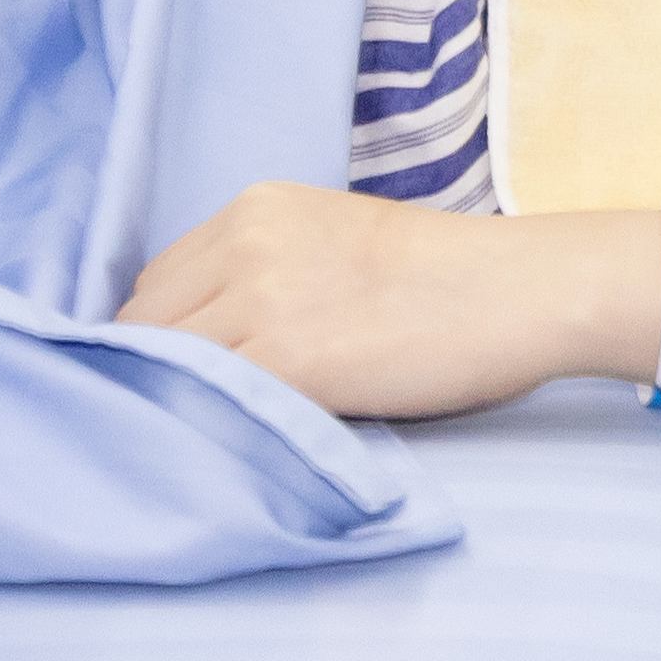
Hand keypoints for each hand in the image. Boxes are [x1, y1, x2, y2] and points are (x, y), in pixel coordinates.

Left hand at [126, 183, 655, 420]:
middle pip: (145, 321)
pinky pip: (212, 401)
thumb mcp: (333, 242)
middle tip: (180, 420)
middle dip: (151, 370)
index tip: (174, 377)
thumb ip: (265, 272)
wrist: (515, 290)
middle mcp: (245, 241)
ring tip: (198, 443)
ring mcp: (262, 298)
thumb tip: (208, 339)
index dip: (158, 337)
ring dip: (172, 404)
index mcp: (255, 208)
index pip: (157, 282)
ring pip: (166, 364)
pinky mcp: (290, 360)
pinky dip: (209, 428)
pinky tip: (228, 451)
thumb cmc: (442, 278)